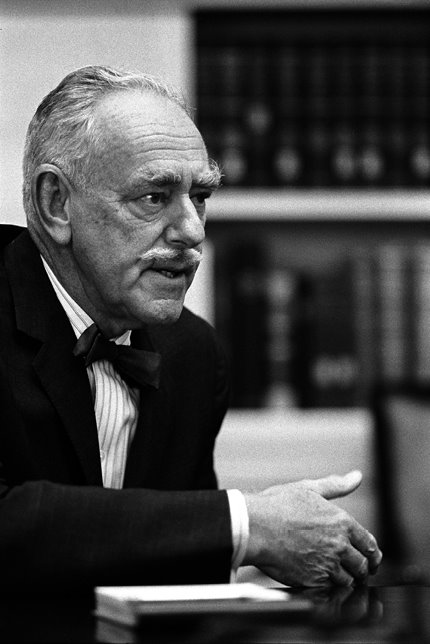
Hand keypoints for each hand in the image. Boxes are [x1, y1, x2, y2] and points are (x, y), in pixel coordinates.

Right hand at [242, 470, 381, 586]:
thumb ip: (336, 485)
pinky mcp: (313, 580)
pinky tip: (318, 577)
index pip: (369, 544)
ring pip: (348, 580)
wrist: (254, 527)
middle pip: (362, 565)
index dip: (371, 553)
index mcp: (342, 522)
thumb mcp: (309, 488)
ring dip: (344, 579)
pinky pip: (330, 589)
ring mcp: (327, 564)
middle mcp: (339, 544)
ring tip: (333, 573)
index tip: (368, 558)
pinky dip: (328, 586)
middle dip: (359, 568)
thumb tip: (356, 477)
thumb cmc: (277, 506)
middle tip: (353, 568)